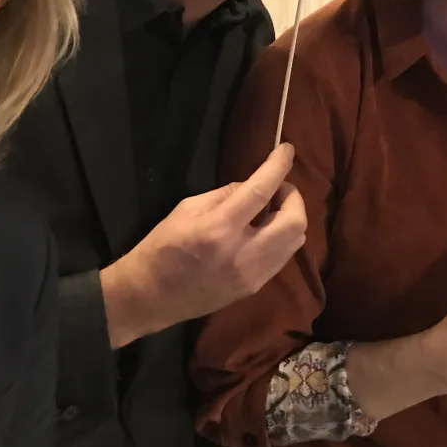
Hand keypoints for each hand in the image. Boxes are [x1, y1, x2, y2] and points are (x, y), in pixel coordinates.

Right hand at [105, 143, 306, 342]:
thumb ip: (223, 195)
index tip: (287, 150)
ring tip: (272, 209)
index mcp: (219, 228)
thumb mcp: (186, 209)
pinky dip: (282, 238)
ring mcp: (252, 275)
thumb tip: (251, 186)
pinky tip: (266, 231)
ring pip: (295, 241)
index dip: (279, 166)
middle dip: (293, 196)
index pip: (261, 191)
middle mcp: (243, 253)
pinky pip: (283, 257)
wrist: (151, 297)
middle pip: (294, 221)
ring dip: (291, 218)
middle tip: (278, 188)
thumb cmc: (162, 247)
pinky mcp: (254, 287)